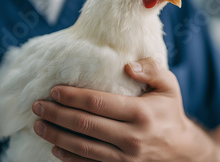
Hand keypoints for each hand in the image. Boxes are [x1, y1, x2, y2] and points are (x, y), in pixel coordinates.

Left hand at [32, 58, 219, 161]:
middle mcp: (131, 138)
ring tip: (38, 125)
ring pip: (82, 148)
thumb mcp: (170, 87)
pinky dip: (68, 158)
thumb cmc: (170, 113)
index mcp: (141, 113)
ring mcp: (124, 158)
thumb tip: (128, 66)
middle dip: (56, 114)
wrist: (182, 152)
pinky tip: (55, 147)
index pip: (98, 103)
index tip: (54, 89)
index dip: (73, 96)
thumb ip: (152, 70)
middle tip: (37, 105)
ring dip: (56, 136)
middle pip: (84, 125)